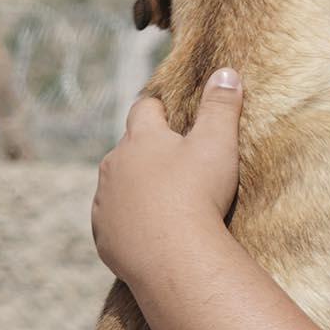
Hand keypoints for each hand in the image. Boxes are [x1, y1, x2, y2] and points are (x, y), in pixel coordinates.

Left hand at [89, 66, 241, 284]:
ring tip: (161, 200)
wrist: (175, 256)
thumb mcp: (218, 143)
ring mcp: (104, 202)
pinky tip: (148, 231)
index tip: (170, 112)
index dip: (158, 107)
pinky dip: (128, 222)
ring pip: (117, 186)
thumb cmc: (198, 194)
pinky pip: (113, 223)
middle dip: (146, 151)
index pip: (144, 109)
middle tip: (172, 161)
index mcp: (140, 139)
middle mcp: (114, 166)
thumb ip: (221, 106)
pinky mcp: (103, 235)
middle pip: (128, 149)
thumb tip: (226, 72)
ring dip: (134, 188)